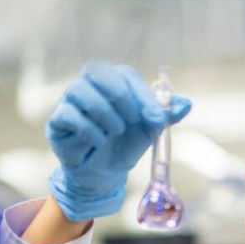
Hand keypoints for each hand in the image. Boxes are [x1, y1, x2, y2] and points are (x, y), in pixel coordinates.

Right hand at [45, 60, 190, 221]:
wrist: (104, 174)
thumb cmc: (125, 144)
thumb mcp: (149, 131)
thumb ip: (166, 116)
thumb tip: (187, 104)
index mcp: (114, 81)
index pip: (126, 74)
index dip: (143, 94)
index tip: (157, 119)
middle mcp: (89, 85)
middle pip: (96, 69)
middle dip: (120, 94)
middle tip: (133, 120)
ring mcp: (70, 100)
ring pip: (80, 90)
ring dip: (104, 112)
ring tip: (115, 132)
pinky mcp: (58, 120)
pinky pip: (68, 115)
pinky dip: (89, 129)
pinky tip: (99, 142)